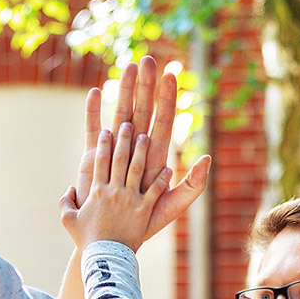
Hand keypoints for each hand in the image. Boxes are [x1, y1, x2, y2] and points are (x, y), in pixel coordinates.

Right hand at [60, 122, 172, 252]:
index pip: (100, 162)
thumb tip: (70, 188)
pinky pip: (155, 192)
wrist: (105, 257)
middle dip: (124, 140)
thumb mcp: (68, 220)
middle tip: (128, 125)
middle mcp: (114, 191)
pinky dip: (162, 180)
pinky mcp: (143, 211)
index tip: (106, 131)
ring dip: (142, 152)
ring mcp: (130, 200)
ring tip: (146, 138)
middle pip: (120, 160)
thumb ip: (65, 201)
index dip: (103, 145)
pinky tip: (169, 169)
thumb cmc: (86, 240)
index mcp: (97, 192)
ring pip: (138, 170)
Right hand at [76, 56, 210, 240]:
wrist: (115, 238)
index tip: (171, 76)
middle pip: (143, 112)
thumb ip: (192, 184)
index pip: (164, 122)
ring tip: (127, 68)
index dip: (167, 100)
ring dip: (123, 92)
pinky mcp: (93, 159)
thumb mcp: (173, 205)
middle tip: (148, 60)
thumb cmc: (144, 224)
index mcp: (154, 158)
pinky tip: (96, 93)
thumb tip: (206, 158)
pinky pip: (93, 130)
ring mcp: (115, 151)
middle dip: (146, 87)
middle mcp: (135, 150)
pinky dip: (94, 112)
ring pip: (120, 114)